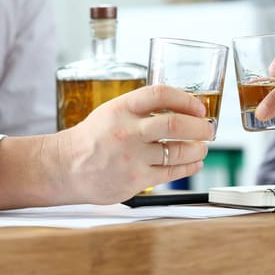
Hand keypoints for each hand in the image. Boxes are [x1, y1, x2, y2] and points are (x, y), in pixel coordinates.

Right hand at [0, 85, 213, 208]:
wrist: (65, 167)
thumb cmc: (92, 138)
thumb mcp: (112, 111)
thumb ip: (141, 109)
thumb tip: (180, 107)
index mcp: (121, 108)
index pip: (160, 94)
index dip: (185, 99)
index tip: (198, 106)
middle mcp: (127, 131)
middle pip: (174, 125)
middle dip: (200, 127)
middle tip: (209, 129)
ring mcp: (132, 157)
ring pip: (177, 151)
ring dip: (198, 148)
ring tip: (202, 146)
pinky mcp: (135, 179)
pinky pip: (171, 172)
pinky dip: (189, 167)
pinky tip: (194, 163)